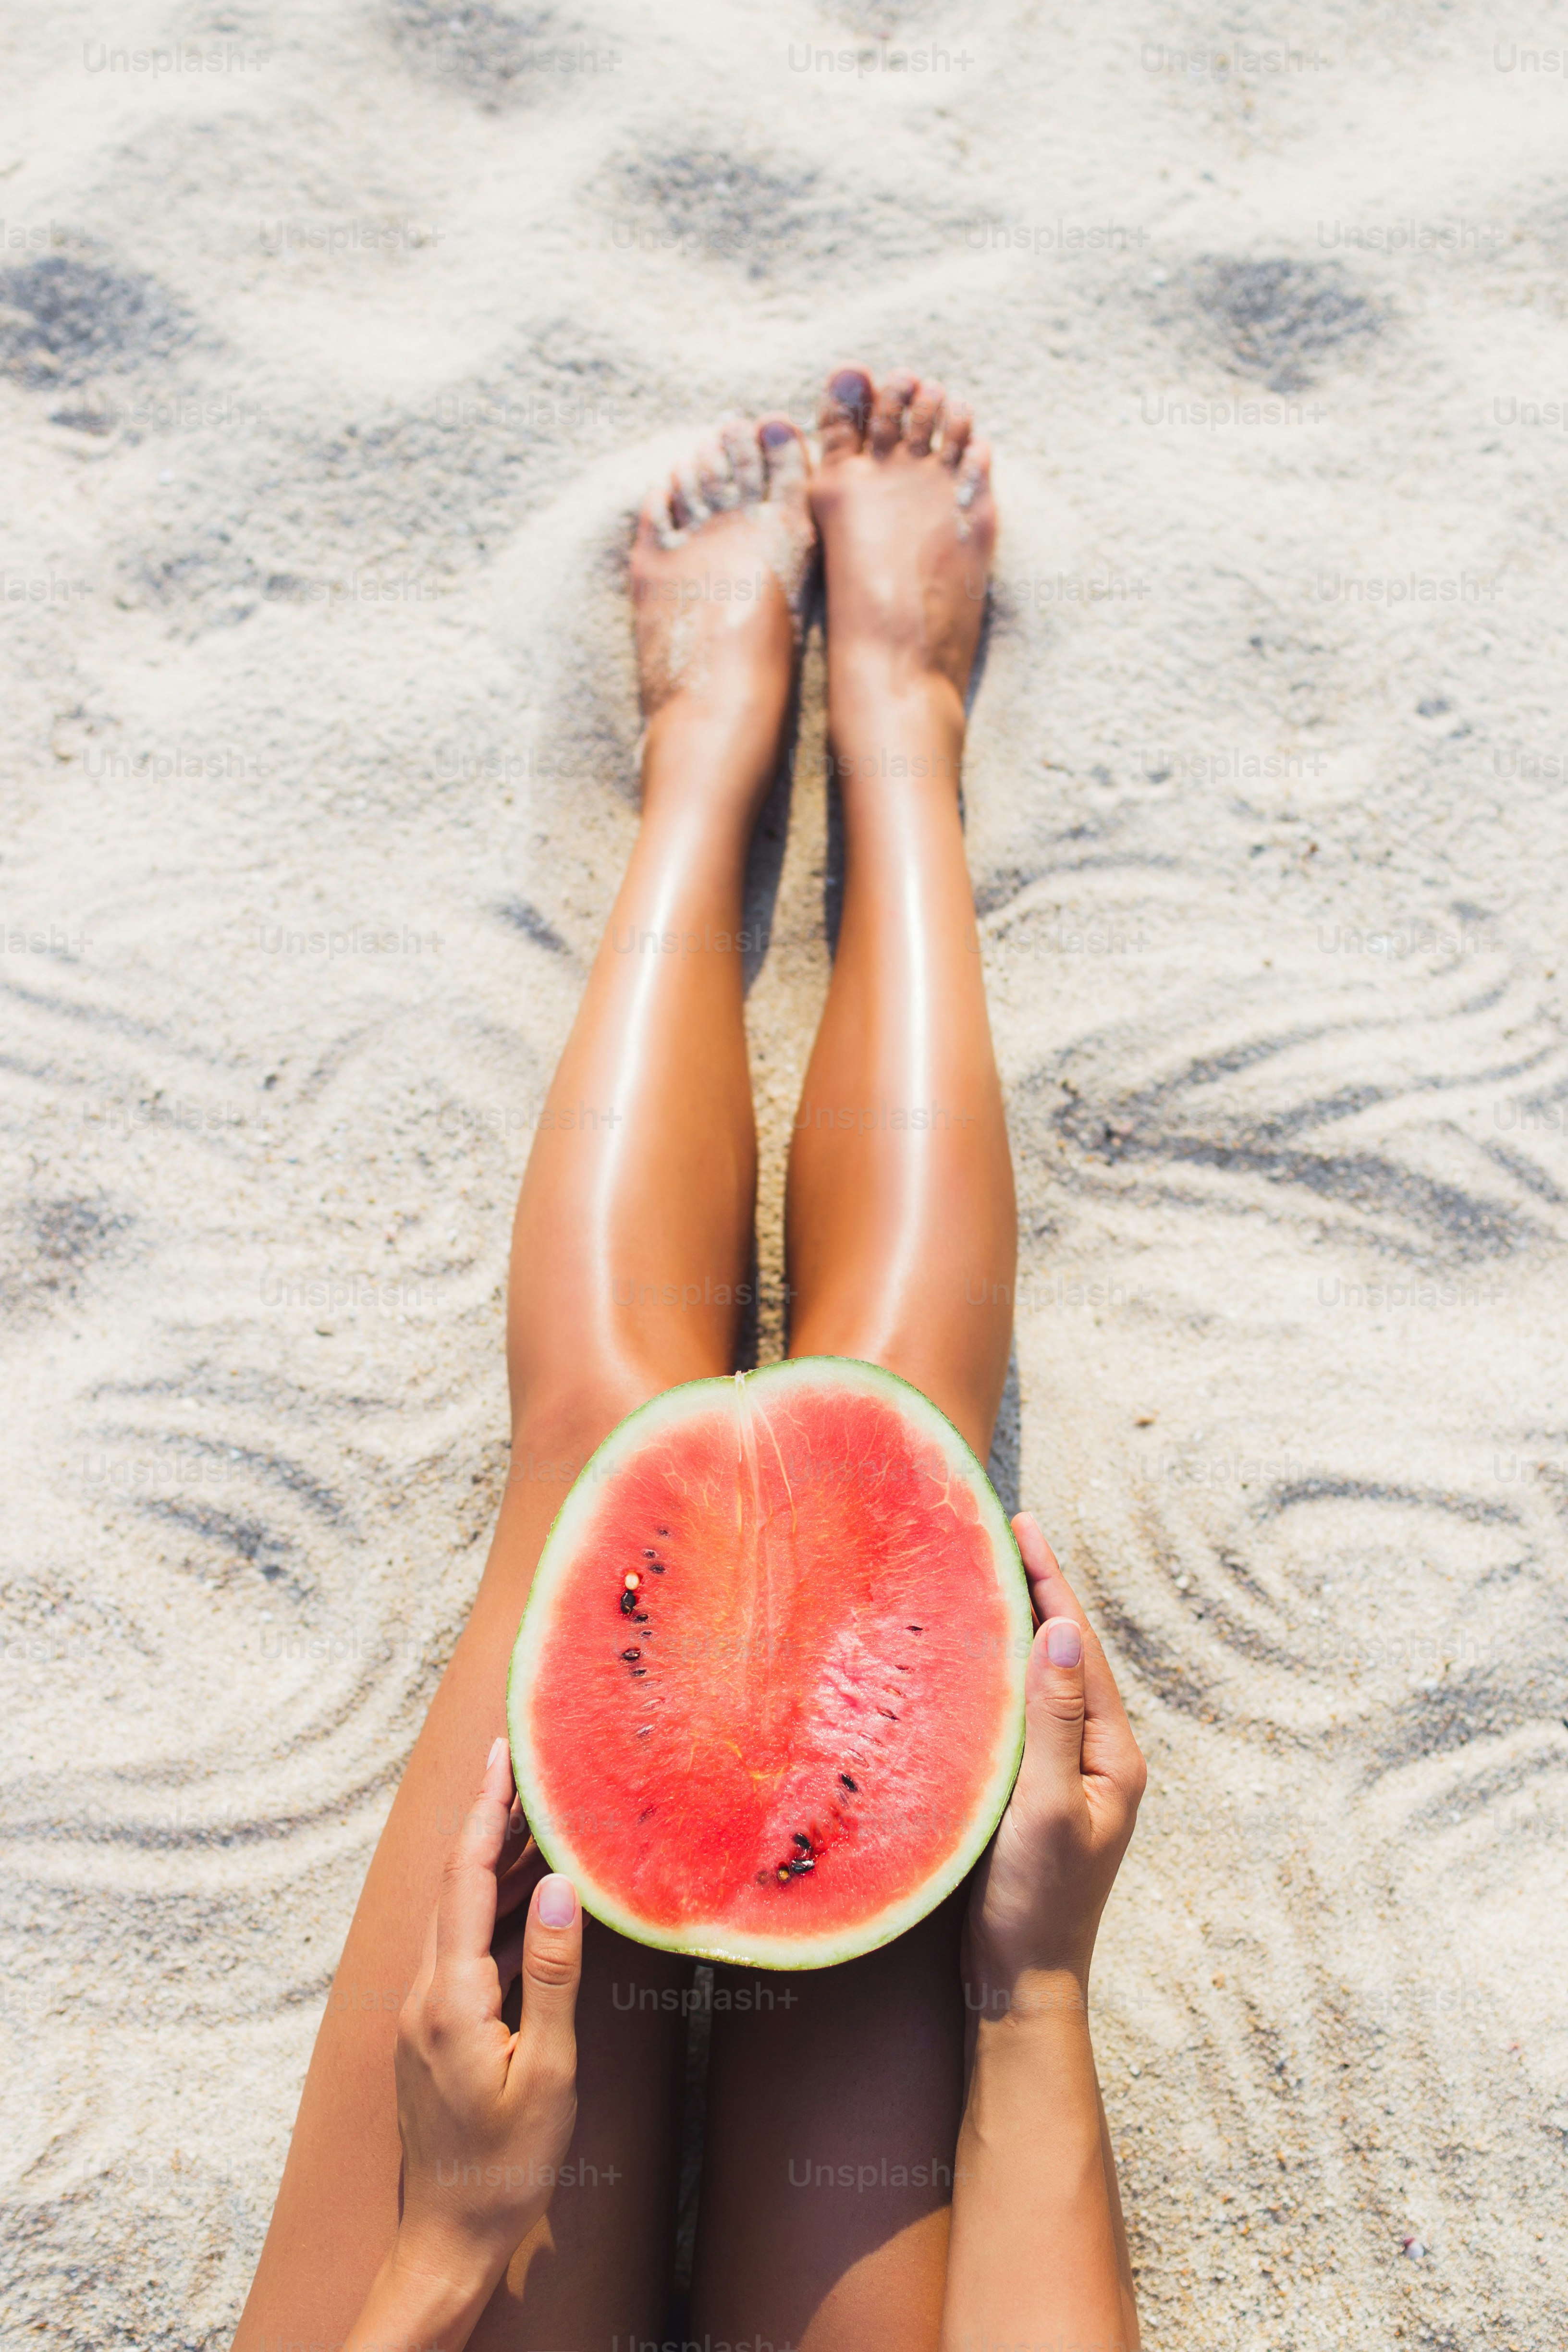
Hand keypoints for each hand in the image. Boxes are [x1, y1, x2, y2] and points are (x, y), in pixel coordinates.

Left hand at [390, 1734, 582, 2297]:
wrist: (451, 2237)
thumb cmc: (508, 2164)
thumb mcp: (548, 2071)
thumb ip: (554, 1974)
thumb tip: (562, 1887)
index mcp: (450, 1998)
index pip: (466, 1881)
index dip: (486, 1814)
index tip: (503, 1756)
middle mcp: (424, 1995)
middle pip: (457, 1888)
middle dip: (491, 1823)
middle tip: (528, 1768)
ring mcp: (424, 2013)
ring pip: (460, 1917)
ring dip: (498, 1868)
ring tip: (542, 1821)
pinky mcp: (435, 2030)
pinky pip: (465, 1950)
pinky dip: (499, 1914)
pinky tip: (535, 1902)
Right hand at [965, 1514, 1145, 2007]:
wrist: (1024, 1984)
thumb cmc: (1036, 1904)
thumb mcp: (1047, 1807)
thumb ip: (1055, 1719)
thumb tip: (1063, 1631)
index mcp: (1114, 1754)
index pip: (1081, 1647)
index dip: (1051, 1583)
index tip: (1023, 1526)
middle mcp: (1101, 1757)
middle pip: (1069, 1655)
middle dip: (1039, 1592)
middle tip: (1003, 1533)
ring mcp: (1072, 1776)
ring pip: (1047, 1682)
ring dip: (1021, 1628)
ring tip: (989, 1576)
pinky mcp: (1041, 1794)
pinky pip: (1027, 1714)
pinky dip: (1004, 1674)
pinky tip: (976, 1660)